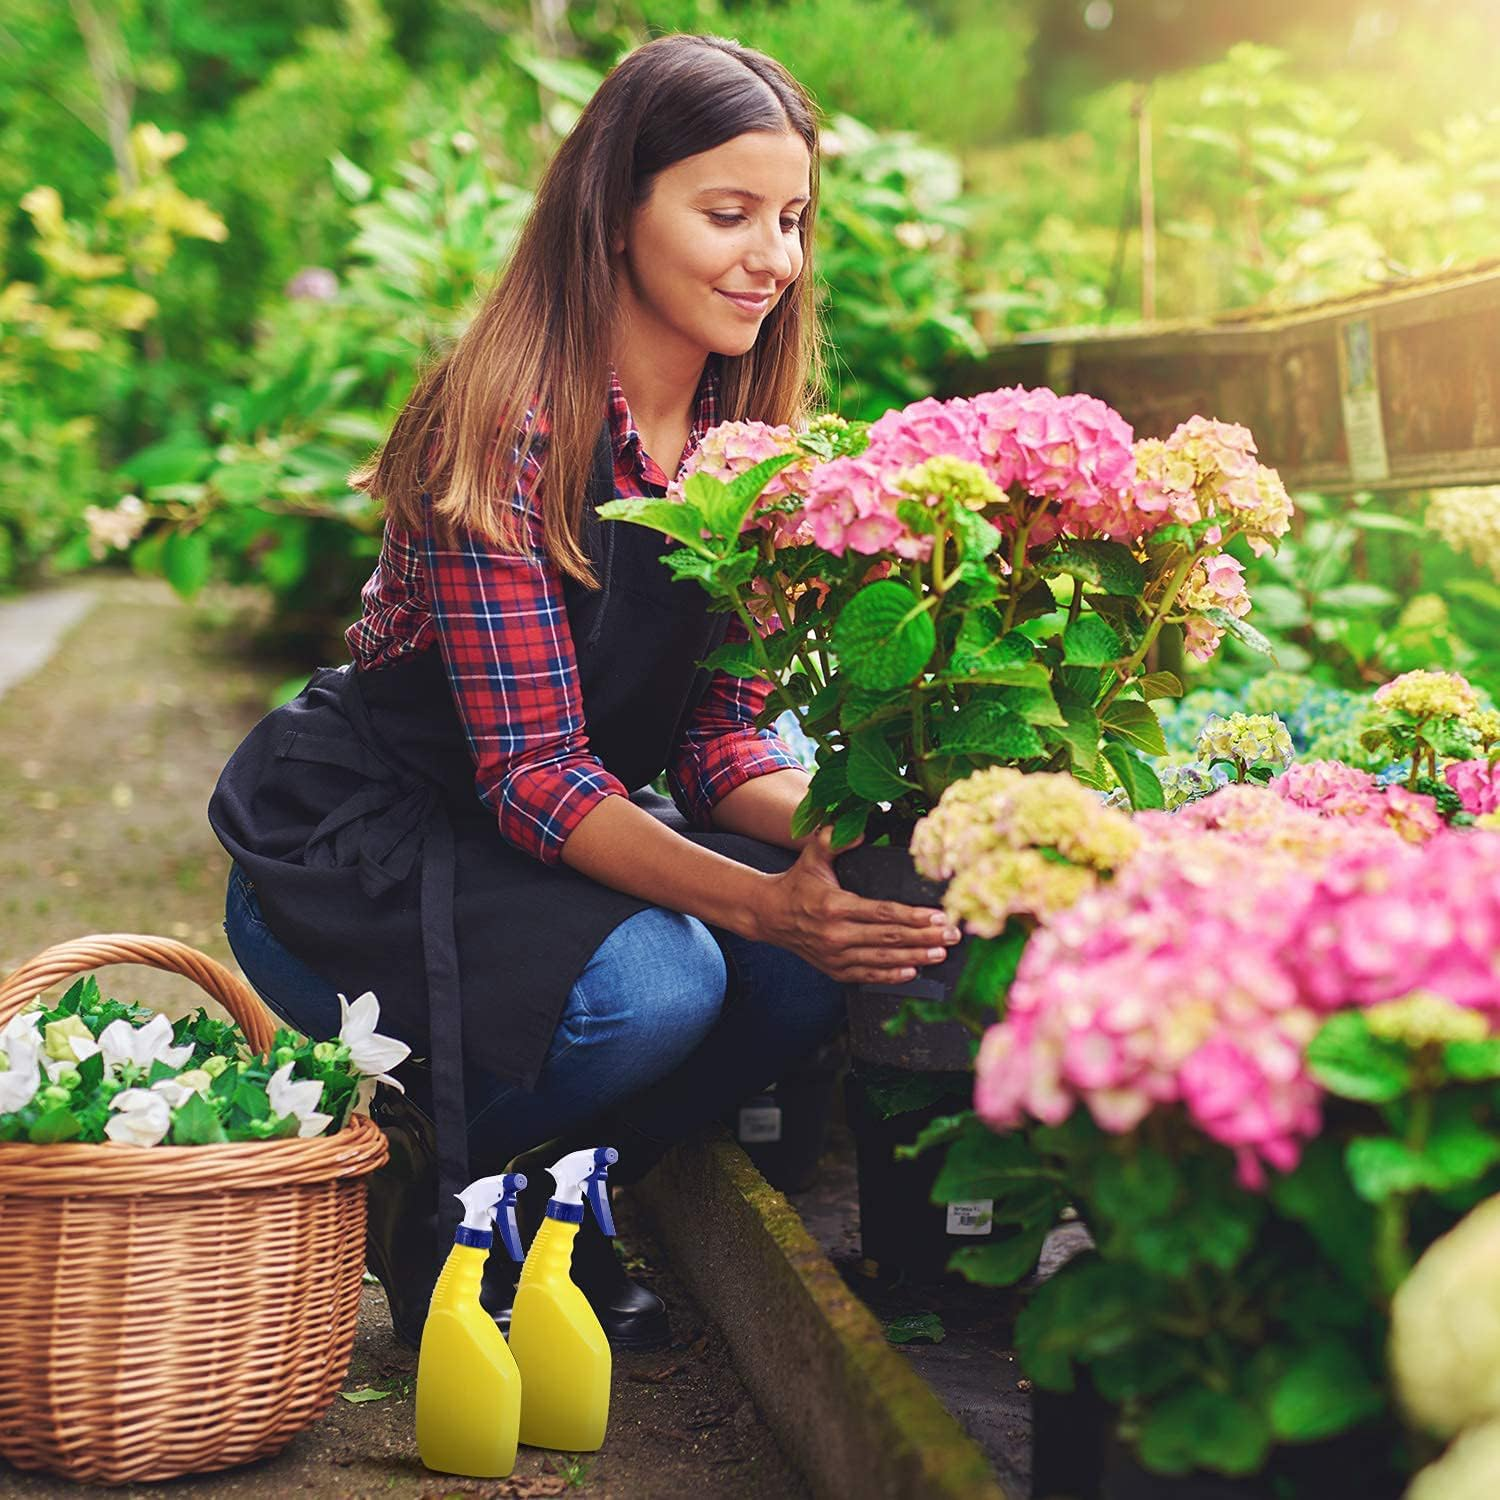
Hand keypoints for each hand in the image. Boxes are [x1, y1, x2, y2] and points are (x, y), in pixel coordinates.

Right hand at [754, 829, 961, 984]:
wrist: (770, 914)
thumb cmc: (798, 882)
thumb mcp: (812, 855)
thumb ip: (833, 840)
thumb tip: (861, 834)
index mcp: (835, 906)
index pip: (884, 913)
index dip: (914, 916)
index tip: (939, 916)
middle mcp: (836, 935)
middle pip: (890, 938)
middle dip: (926, 937)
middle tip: (953, 935)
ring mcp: (835, 956)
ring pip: (884, 960)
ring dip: (916, 958)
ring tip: (941, 953)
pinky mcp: (835, 970)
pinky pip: (868, 976)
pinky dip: (892, 976)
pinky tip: (913, 971)